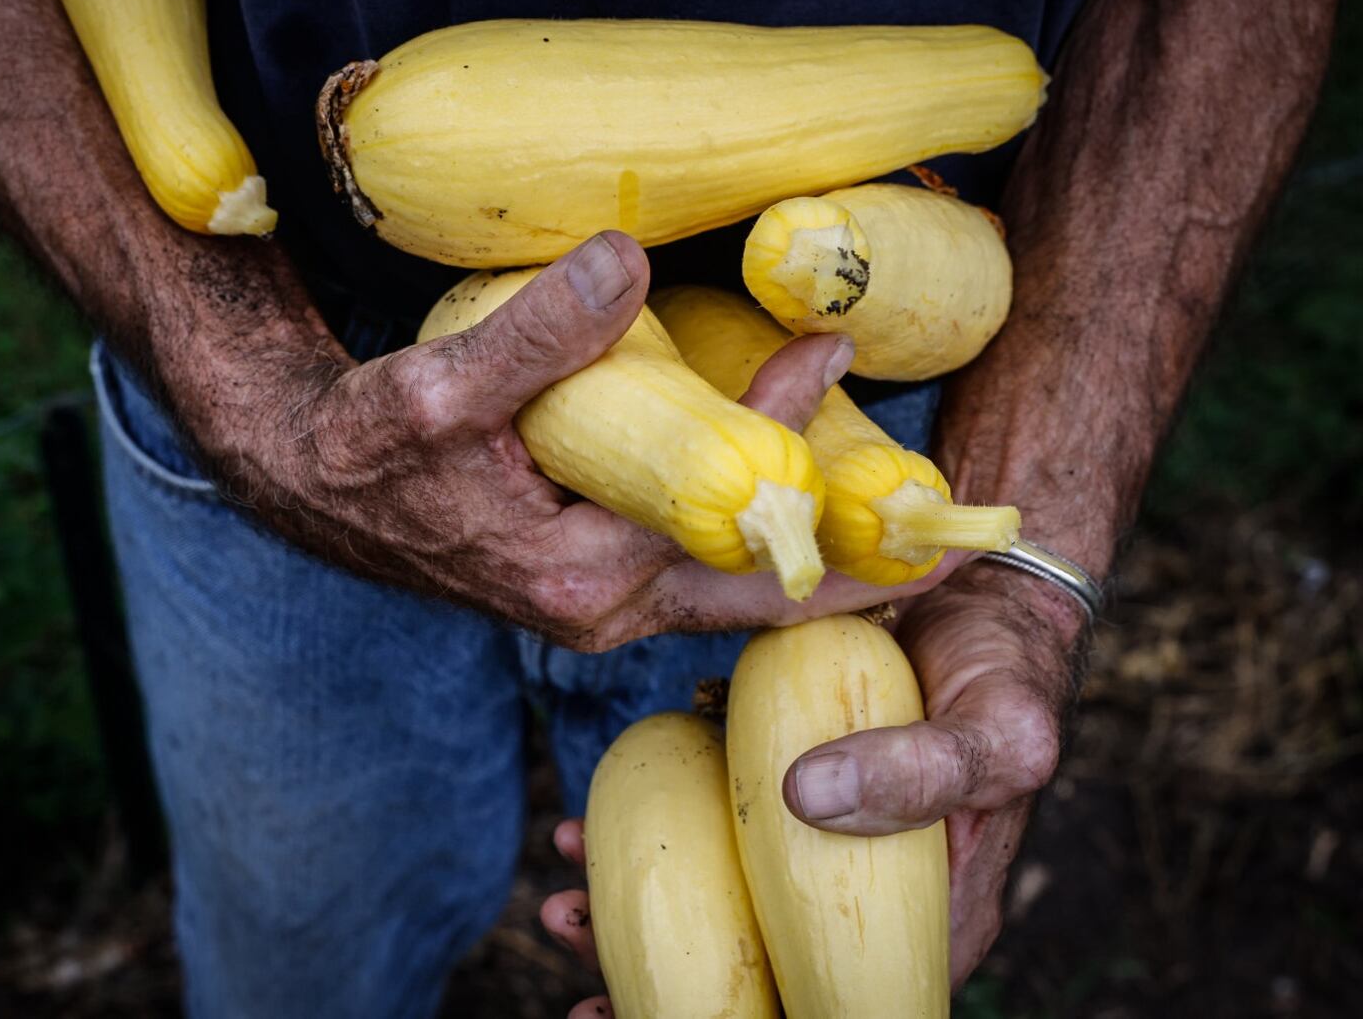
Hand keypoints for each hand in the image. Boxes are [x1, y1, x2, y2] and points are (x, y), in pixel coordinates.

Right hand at [209, 231, 959, 650]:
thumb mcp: (436, 392)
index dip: (778, 423)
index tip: (833, 350)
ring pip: (729, 584)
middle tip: (948, 550)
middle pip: (752, 589)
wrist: (315, 486)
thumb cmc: (364, 451)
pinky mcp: (591, 578)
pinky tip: (786, 504)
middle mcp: (603, 607)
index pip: (712, 501)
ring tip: (893, 530)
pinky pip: (693, 567)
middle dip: (848, 567)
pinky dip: (749, 540)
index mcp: (579, 575)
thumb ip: (537, 336)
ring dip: (805, 551)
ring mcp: (600, 600)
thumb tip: (629, 263)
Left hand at [540, 562, 1084, 1002]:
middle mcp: (857, 894)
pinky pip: (696, 827)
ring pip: (711, 908)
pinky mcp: (763, 787)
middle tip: (581, 971)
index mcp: (923, 917)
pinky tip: (582, 825)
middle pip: (757, 973)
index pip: (835, 1008)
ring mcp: (804, 841)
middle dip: (661, 989)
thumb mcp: (996, 730)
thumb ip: (926, 771)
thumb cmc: (1004, 671)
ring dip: (631, 918)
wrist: (974, 590)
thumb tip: (807, 799)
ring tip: (564, 907)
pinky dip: (638, 838)